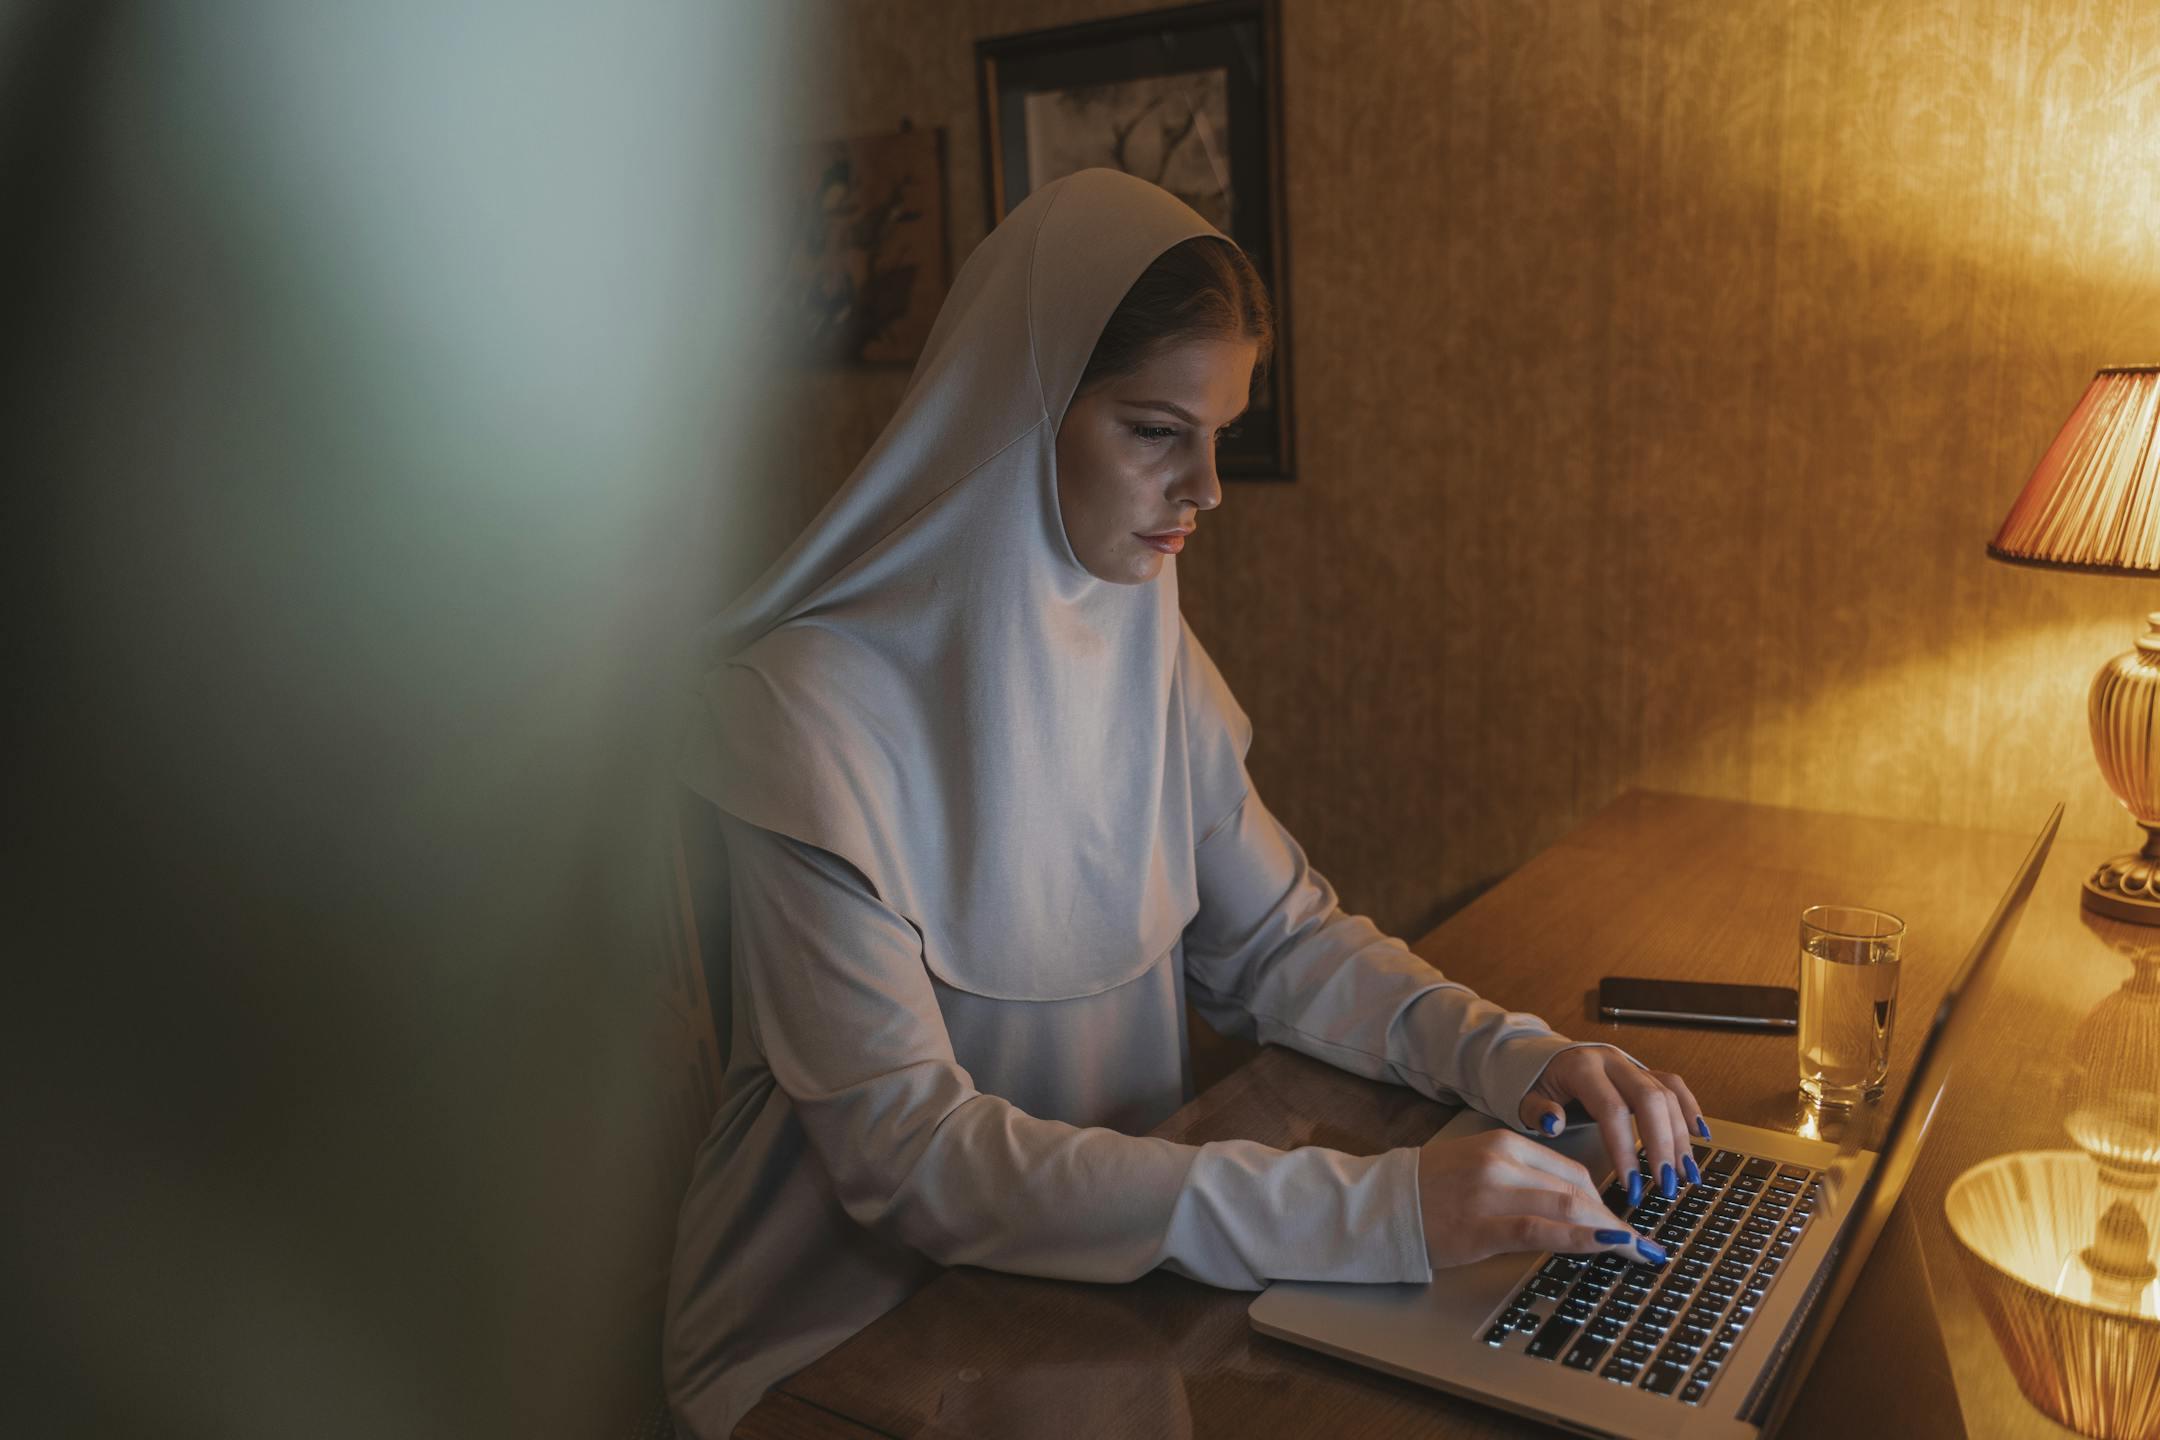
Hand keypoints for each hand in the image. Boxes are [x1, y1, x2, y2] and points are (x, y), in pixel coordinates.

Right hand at [1416, 1127, 1663, 1269]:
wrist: (1379, 1205)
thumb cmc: (1429, 1193)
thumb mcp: (1479, 1171)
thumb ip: (1523, 1181)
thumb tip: (1575, 1210)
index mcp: (1503, 1143)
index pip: (1571, 1170)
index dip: (1605, 1201)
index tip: (1627, 1225)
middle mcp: (1501, 1160)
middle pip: (1576, 1188)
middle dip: (1616, 1220)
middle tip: (1644, 1247)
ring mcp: (1491, 1191)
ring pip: (1568, 1206)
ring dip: (1612, 1232)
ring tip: (1638, 1254)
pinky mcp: (1481, 1224)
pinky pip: (1542, 1230)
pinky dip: (1582, 1238)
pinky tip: (1608, 1246)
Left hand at [1517, 1045, 1707, 1205]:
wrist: (1545, 1057)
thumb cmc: (1537, 1084)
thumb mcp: (1525, 1098)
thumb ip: (1536, 1112)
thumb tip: (1553, 1124)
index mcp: (1582, 1068)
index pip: (1611, 1109)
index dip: (1625, 1149)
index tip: (1633, 1186)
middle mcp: (1612, 1062)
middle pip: (1649, 1099)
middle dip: (1662, 1144)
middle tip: (1668, 1184)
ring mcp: (1631, 1065)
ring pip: (1666, 1095)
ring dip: (1680, 1136)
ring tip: (1686, 1175)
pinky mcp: (1644, 1071)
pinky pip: (1674, 1085)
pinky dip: (1689, 1108)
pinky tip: (1701, 1135)